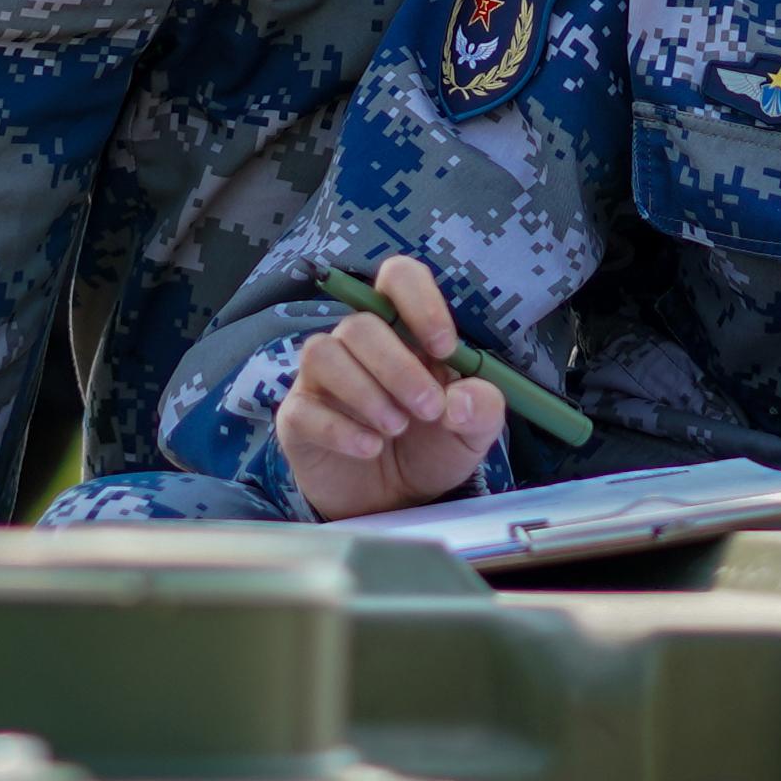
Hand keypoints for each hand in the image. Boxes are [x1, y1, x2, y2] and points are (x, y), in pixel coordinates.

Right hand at [276, 254, 509, 521]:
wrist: (396, 502)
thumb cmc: (431, 448)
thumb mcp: (474, 432)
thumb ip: (483, 409)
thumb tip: (462, 401)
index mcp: (403, 332)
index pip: (397, 278)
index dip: (420, 302)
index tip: (443, 349)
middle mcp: (357, 346)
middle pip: (359, 324)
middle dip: (399, 367)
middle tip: (429, 410)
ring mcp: (321, 379)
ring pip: (323, 353)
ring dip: (366, 392)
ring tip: (396, 428)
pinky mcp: (298, 418)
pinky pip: (304, 408)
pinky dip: (340, 429)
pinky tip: (370, 449)